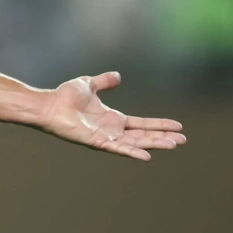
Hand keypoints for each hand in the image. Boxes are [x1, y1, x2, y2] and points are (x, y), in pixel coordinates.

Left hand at [38, 71, 184, 160]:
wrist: (50, 104)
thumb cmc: (65, 97)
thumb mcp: (89, 84)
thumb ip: (104, 81)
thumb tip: (118, 76)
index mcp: (113, 119)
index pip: (142, 124)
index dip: (159, 125)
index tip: (178, 126)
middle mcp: (113, 130)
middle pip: (144, 136)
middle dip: (163, 137)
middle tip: (183, 140)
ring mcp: (106, 138)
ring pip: (136, 143)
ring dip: (154, 144)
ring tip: (174, 145)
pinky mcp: (97, 142)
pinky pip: (118, 149)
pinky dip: (132, 152)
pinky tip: (147, 156)